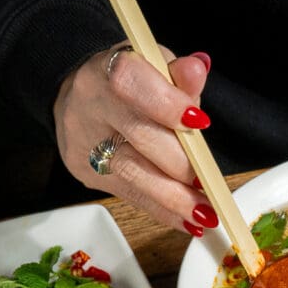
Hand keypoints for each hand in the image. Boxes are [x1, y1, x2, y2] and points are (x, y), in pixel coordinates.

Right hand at [54, 43, 216, 235]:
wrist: (77, 99)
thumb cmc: (127, 85)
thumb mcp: (152, 68)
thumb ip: (177, 75)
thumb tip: (196, 70)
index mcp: (105, 70)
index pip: (132, 84)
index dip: (167, 104)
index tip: (199, 122)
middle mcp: (90, 106)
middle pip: (136, 136)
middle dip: (179, 162)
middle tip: (209, 181)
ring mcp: (85, 143)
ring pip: (131, 173)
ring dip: (174, 197)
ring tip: (205, 212)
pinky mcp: (86, 173)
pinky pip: (129, 195)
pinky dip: (162, 209)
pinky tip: (187, 219)